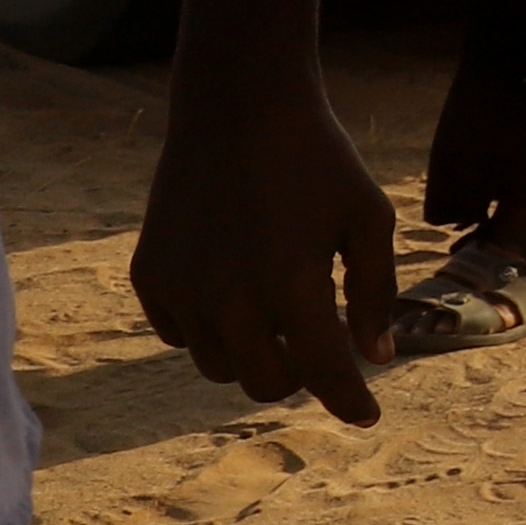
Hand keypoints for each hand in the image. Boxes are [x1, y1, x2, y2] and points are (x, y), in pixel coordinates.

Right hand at [131, 70, 403, 425]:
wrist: (238, 107)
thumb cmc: (318, 160)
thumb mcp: (369, 219)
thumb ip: (376, 293)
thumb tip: (374, 358)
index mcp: (291, 287)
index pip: (324, 373)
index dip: (350, 401)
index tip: (367, 417)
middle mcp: (229, 300)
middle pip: (265, 382)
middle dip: (300, 373)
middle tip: (320, 345)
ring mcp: (182, 290)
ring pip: (221, 365)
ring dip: (254, 352)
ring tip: (277, 309)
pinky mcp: (150, 276)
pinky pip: (180, 334)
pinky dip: (210, 327)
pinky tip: (233, 288)